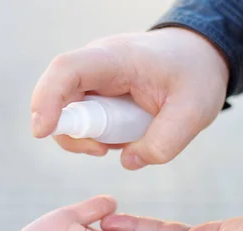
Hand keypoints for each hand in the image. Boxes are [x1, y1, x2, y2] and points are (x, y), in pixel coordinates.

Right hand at [30, 27, 228, 169]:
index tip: (42, 131)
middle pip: (59, 97)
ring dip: (87, 136)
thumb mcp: (193, 112)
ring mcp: (95, 78)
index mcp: (118, 59)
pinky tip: (123, 136)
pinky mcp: (98, 92)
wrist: (200, 58)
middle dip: (73, 133)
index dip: (48, 99)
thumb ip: (164, 143)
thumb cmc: (197, 76)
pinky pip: (84, 118)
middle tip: (103, 151)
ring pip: (69, 112)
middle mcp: (97, 64)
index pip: (68, 70)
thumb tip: (127, 161)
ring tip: (124, 142)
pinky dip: (97, 134)